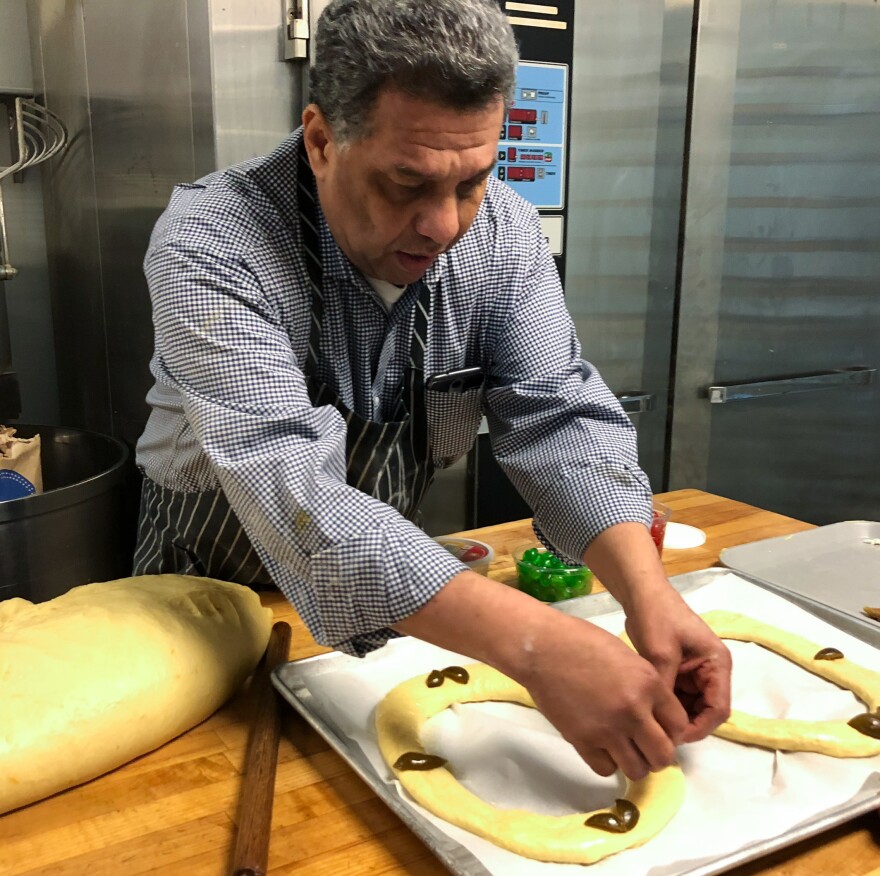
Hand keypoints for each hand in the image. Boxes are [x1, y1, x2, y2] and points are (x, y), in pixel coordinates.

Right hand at [519, 611, 689, 780]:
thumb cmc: (583, 641)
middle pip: (663, 756)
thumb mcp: (627, 656)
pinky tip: (601, 746)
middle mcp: (633, 711)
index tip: (661, 729)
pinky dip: (607, 762)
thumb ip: (646, 686)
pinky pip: (606, 770)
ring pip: (638, 770)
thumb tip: (655, 714)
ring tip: (623, 748)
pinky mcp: (582, 741)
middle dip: (657, 753)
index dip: (673, 731)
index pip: (679, 726)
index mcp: (648, 684)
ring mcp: (607, 729)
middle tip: (645, 744)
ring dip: (634, 762)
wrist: (543, 647)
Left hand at [624, 585, 731, 742]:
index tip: (673, 735)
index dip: (699, 727)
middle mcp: (711, 671)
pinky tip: (648, 709)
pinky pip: (678, 697)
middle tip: (659, 732)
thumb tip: (664, 722)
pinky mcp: (679, 672)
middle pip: (706, 711)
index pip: (718, 709)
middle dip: (685, 723)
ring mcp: (695, 672)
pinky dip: (666, 705)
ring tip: (652, 722)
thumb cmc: (656, 617)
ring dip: (674, 716)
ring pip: (690, 707)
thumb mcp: (661, 653)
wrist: (641, 594)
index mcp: (717, 664)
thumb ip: (666, 686)